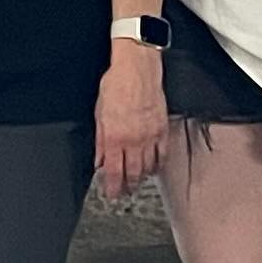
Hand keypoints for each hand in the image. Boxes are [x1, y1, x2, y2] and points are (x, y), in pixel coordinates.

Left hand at [94, 41, 168, 199]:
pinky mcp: (163, 130)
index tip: (111, 194)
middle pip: (132, 174)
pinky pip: (163, 155)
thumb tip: (98, 160)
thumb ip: (99, 140)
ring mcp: (150, 137)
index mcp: (114, 137)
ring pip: (148, 168)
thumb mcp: (99, 113)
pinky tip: (153, 167)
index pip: (113, 172)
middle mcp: (133, 140)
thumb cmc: (117, 85)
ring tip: (137, 181)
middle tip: (124, 192)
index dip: (112, 187)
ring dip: (142, 178)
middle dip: (127, 187)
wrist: (137, 68)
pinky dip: (157, 165)